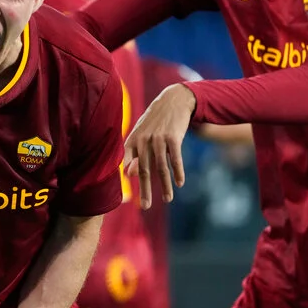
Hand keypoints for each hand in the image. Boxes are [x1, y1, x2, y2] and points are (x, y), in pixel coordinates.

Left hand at [123, 83, 195, 209]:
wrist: (173, 101)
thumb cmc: (154, 122)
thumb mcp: (141, 135)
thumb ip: (134, 154)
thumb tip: (128, 176)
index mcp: (132, 140)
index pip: (128, 165)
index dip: (130, 181)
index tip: (131, 197)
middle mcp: (143, 140)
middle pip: (144, 170)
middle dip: (145, 190)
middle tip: (145, 207)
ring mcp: (158, 139)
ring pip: (161, 167)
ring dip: (165, 186)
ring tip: (167, 199)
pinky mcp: (173, 137)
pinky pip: (175, 159)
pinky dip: (178, 172)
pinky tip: (180, 183)